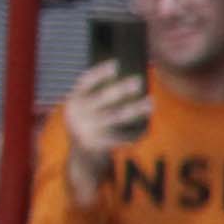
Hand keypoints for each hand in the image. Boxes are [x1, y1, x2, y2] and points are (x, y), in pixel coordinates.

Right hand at [61, 63, 152, 198]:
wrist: (83, 159)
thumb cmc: (92, 125)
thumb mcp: (88, 109)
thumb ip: (101, 95)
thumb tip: (129, 79)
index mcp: (74, 102)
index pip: (84, 83)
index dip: (100, 73)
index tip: (117, 64)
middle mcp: (77, 115)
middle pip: (102, 99)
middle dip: (121, 89)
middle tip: (138, 81)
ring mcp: (87, 131)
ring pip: (116, 117)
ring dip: (135, 109)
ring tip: (150, 103)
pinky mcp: (97, 146)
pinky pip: (122, 136)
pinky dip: (136, 132)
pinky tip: (146, 128)